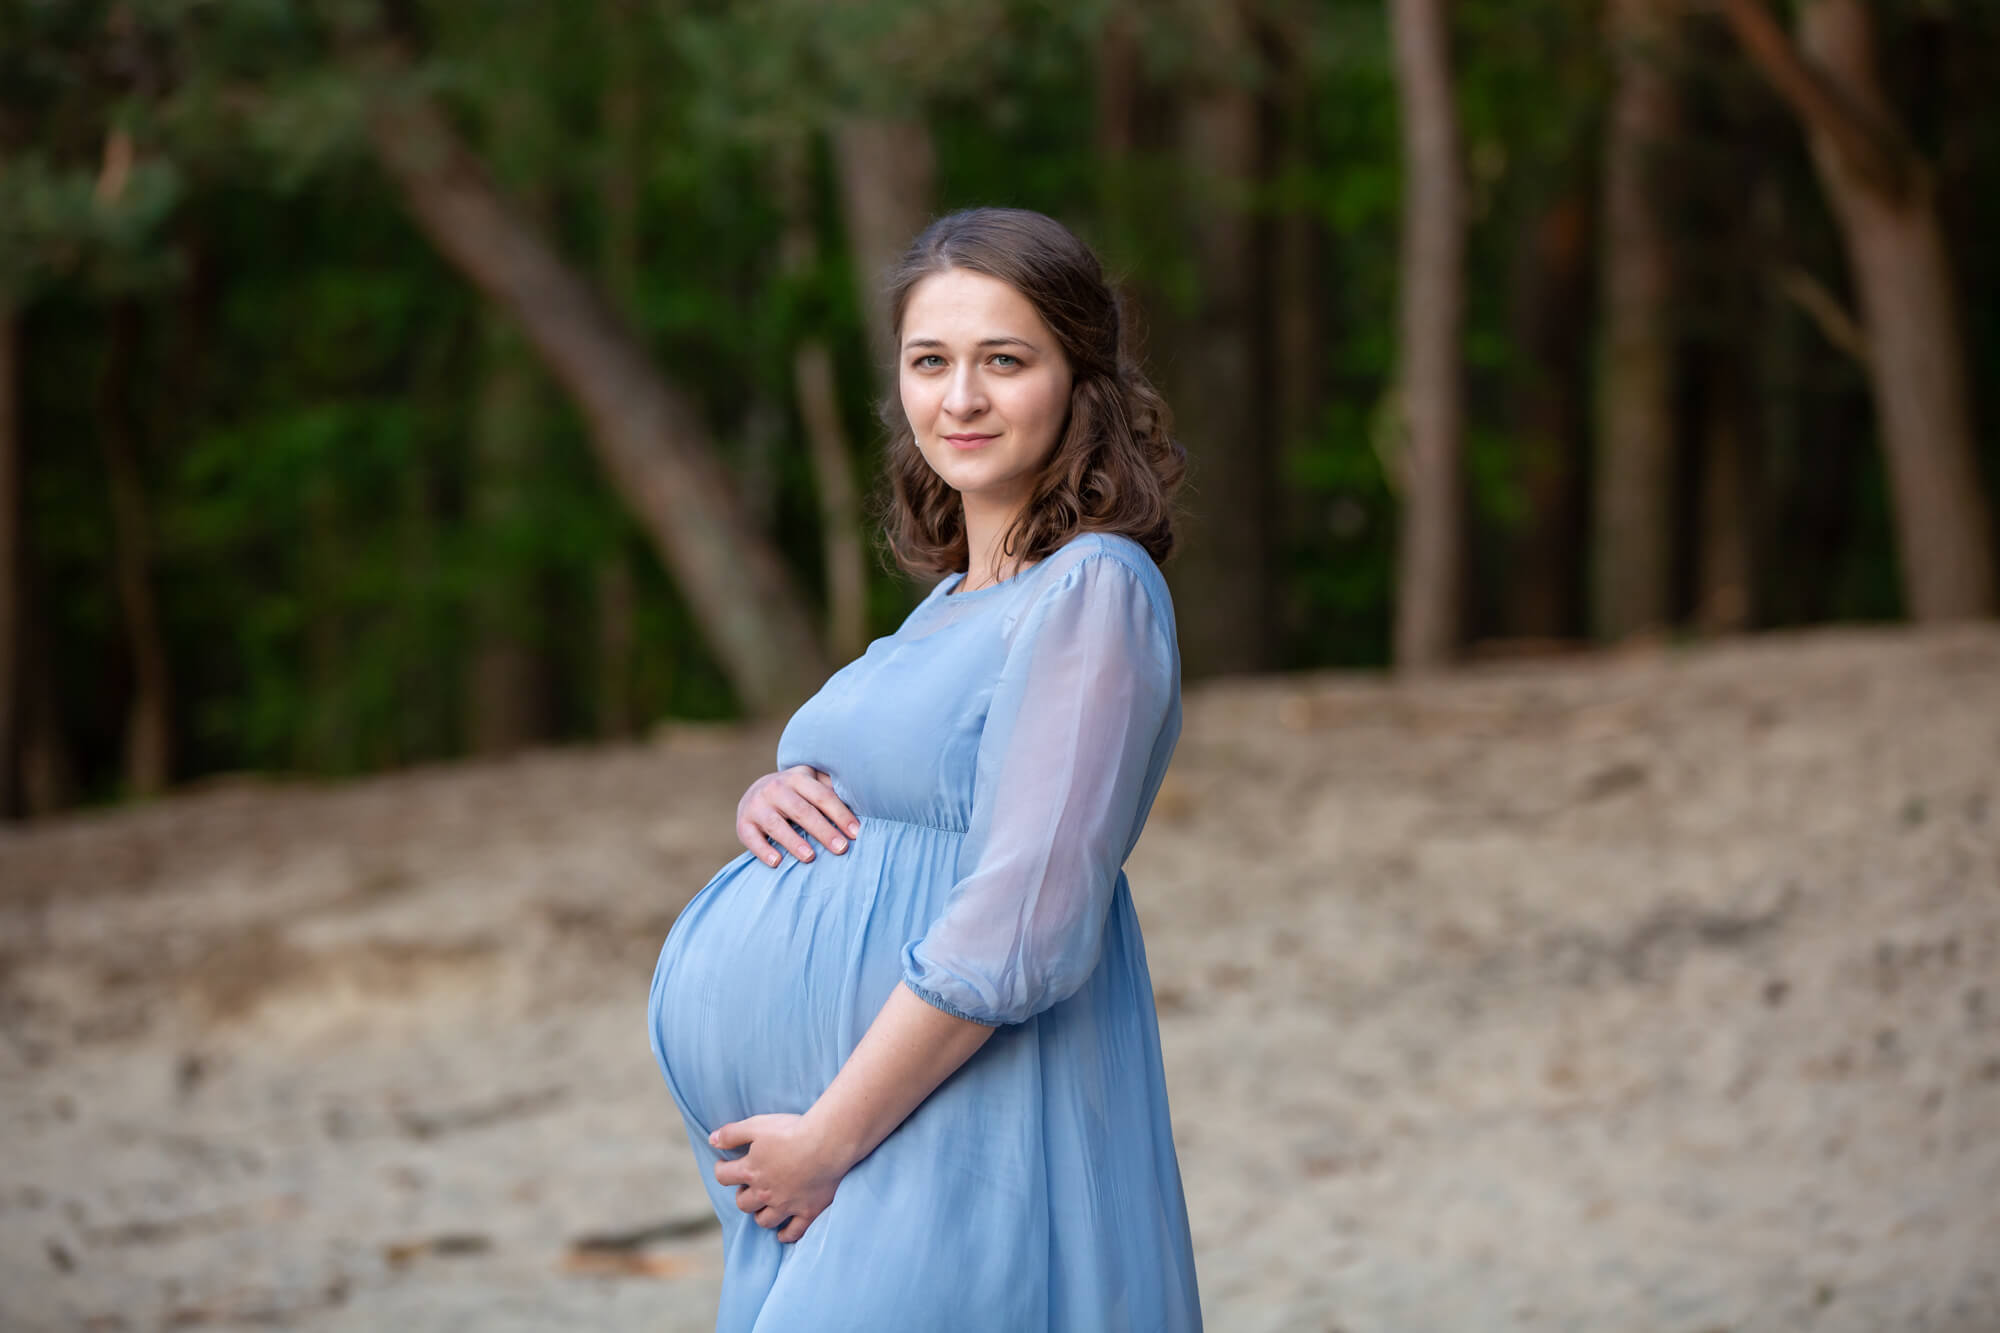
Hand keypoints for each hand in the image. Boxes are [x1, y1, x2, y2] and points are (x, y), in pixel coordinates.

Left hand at [710, 1113, 850, 1242]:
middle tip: (750, 1186)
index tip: (725, 1165)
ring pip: (764, 1220)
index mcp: (751, 1171)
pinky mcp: (808, 1211)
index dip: (722, 1170)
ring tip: (764, 1207)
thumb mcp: (757, 1125)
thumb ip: (732, 1133)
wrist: (827, 1143)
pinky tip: (782, 1233)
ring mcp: (786, 1205)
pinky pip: (793, 1232)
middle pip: (743, 1203)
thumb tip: (711, 1140)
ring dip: (760, 1215)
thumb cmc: (792, 1131)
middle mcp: (765, 1193)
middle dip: (743, 1195)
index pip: (724, 1177)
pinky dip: (786, 1234)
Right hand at [737, 766, 859, 866]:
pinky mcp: (743, 824)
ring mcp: (757, 805)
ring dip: (794, 842)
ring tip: (810, 858)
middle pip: (802, 811)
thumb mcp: (813, 784)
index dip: (840, 814)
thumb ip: (832, 790)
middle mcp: (775, 788)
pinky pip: (752, 839)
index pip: (822, 796)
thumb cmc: (797, 794)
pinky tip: (777, 862)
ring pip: (776, 825)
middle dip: (823, 830)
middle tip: (841, 848)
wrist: (757, 794)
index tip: (856, 833)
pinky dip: (764, 850)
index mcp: (798, 777)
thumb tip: (865, 800)